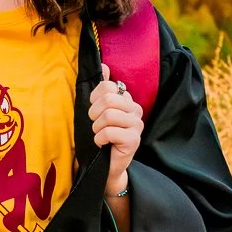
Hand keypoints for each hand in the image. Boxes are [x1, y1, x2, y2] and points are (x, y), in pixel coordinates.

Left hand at [89, 61, 143, 193]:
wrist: (106, 166)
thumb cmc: (101, 137)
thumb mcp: (98, 111)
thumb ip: (102, 89)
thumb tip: (103, 65)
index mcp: (128, 100)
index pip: (108, 86)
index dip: (94, 99)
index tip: (94, 112)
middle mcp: (136, 110)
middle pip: (108, 100)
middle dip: (94, 114)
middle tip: (95, 125)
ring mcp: (137, 125)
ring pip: (108, 115)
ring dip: (96, 128)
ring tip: (99, 135)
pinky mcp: (134, 140)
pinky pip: (109, 132)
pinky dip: (99, 139)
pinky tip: (103, 144)